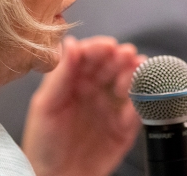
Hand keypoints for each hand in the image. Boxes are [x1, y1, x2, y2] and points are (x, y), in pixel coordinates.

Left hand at [22, 35, 145, 175]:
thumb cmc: (44, 144)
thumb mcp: (46, 105)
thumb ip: (61, 74)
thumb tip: (70, 42)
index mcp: (74, 79)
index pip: (89, 55)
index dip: (100, 47)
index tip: (109, 45)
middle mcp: (95, 88)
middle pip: (112, 65)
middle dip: (121, 57)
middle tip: (128, 54)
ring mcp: (111, 106)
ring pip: (129, 82)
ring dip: (134, 74)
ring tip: (135, 72)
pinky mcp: (125, 126)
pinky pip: (137, 110)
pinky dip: (142, 100)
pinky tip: (140, 96)